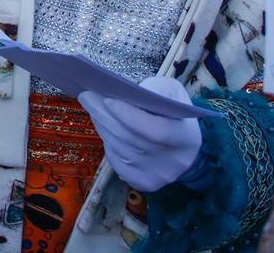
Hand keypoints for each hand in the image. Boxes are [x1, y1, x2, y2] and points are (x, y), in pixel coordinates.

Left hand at [79, 76, 201, 192]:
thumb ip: (155, 90)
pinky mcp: (145, 183)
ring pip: (121, 150)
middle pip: (131, 139)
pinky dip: (107, 144)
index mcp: (186, 138)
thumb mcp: (172, 93)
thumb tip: (124, 92)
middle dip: (105, 115)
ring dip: (102, 126)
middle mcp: (175, 162)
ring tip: (91, 107)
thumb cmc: (173, 112)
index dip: (130, 116)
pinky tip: (103, 128)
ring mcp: (159, 177)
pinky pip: (117, 163)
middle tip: (87, 96)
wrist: (182, 145)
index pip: (156, 131)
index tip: (107, 99)